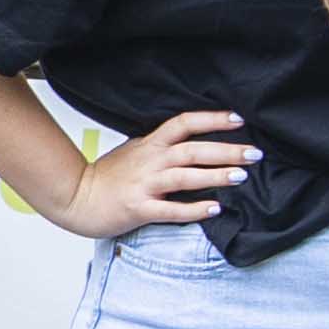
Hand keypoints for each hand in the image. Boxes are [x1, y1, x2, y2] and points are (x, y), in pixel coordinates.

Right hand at [61, 109, 256, 240]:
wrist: (74, 198)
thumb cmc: (104, 178)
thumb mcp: (132, 152)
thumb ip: (159, 147)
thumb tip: (189, 143)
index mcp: (149, 144)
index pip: (184, 123)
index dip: (212, 119)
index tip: (239, 120)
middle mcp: (150, 161)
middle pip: (193, 150)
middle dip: (226, 151)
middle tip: (254, 154)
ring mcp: (144, 185)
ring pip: (186, 176)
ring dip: (216, 176)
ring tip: (241, 177)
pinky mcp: (138, 208)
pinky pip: (171, 209)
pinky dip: (194, 209)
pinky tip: (215, 209)